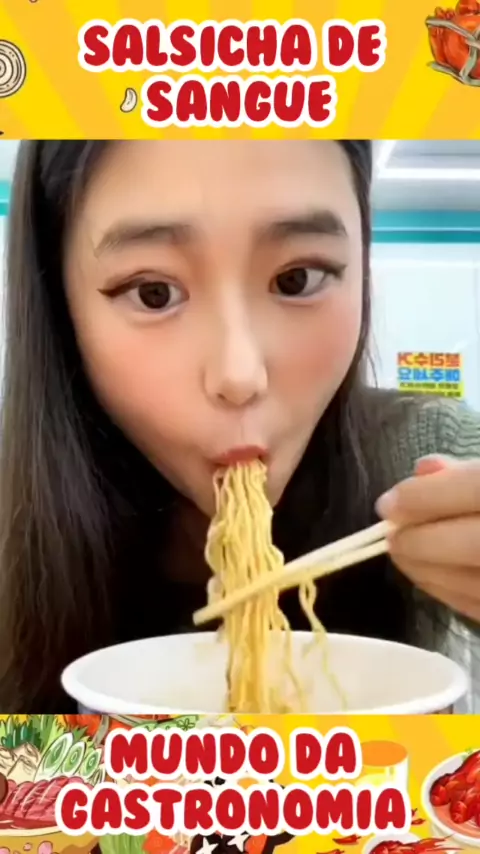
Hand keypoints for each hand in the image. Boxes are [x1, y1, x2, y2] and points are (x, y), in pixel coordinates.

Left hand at [376, 455, 479, 622]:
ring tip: (403, 553)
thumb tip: (422, 470)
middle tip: (391, 537)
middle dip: (421, 541)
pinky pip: (478, 607)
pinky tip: (430, 574)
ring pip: (474, 585)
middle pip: (473, 544)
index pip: (475, 490)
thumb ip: (467, 470)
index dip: (425, 498)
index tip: (388, 504)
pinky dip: (449, 591)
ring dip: (428, 571)